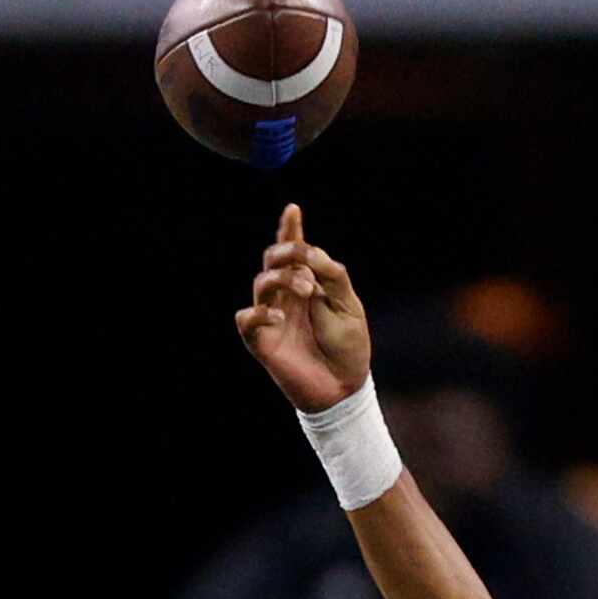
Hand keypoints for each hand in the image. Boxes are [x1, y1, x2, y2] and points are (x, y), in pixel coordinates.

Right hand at [236, 204, 370, 411]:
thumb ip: (333, 276)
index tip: (294, 210)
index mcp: (307, 285)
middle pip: (272, 259)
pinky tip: (279, 315)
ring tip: (307, 290)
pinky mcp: (262, 341)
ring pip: (261, 282)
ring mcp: (271, 317)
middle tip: (309, 268)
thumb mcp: (350, 307)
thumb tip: (310, 254)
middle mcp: (286, 296)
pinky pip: (247, 319)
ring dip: (283, 279)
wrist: (345, 388)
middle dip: (287, 253)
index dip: (290, 229)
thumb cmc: (349, 348)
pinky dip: (260, 312)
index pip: (294, 252)